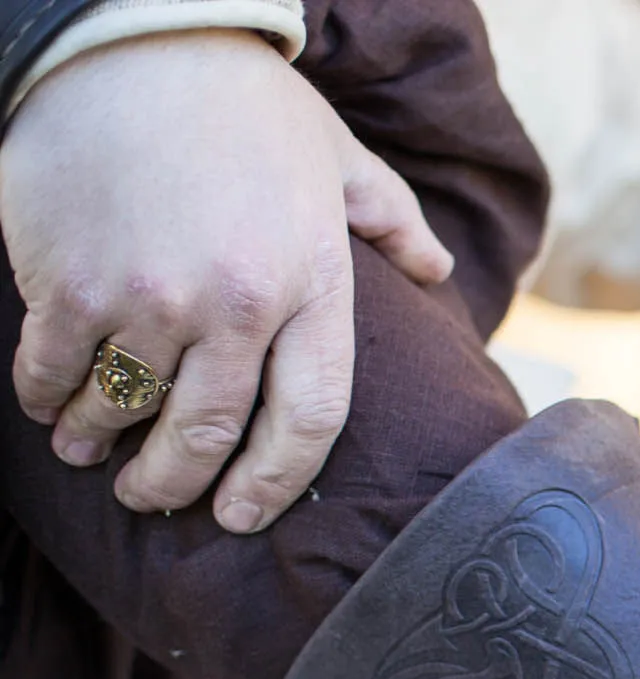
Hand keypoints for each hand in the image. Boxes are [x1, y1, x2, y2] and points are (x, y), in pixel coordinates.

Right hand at [1, 29, 455, 532]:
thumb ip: (389, 221)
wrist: (130, 41)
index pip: (312, 421)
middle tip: (157, 498)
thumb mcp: (338, 157)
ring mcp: (150, 300)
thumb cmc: (242, 101)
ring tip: (90, 453)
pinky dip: (47, 400)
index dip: (277, 482)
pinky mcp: (70, 284)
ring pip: (125, 412)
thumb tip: (435, 271)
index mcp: (311, 287)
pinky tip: (48, 407)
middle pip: (210, 436)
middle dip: (177, 484)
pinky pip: (56, 370)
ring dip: (101, 446)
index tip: (245, 513)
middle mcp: (236, 307)